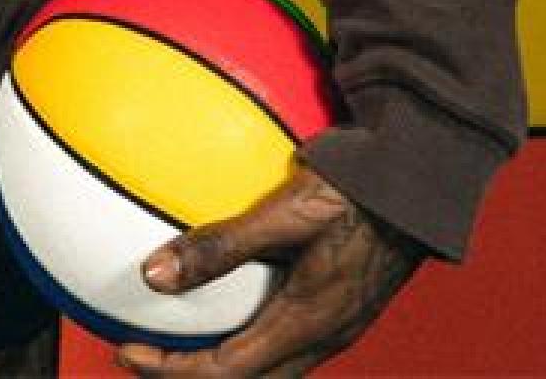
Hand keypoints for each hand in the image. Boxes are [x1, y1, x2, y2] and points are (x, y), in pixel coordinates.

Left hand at [114, 156, 424, 376]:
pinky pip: (283, 344)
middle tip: (141, 356)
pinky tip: (230, 305)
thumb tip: (152, 274)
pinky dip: (245, 341)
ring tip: (177, 339)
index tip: (125, 352)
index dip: (168, 373)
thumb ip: (222, 244)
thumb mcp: (286, 211)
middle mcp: (321, 338)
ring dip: (218, 364)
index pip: (223, 374)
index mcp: (305, 324)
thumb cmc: (356, 190)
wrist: (421, 186)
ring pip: (267, 370)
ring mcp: (336, 328)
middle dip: (187, 378)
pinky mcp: (342, 310)